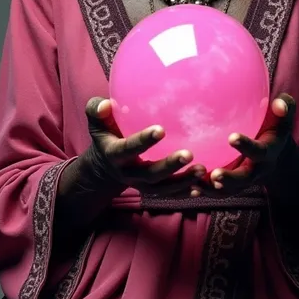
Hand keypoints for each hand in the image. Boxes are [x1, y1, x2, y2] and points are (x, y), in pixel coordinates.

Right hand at [84, 97, 205, 196]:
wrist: (105, 166)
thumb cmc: (106, 135)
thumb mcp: (96, 122)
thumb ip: (96, 110)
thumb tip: (106, 104)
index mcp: (115, 154)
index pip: (128, 148)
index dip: (143, 141)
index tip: (161, 130)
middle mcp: (128, 173)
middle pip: (150, 174)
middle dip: (169, 166)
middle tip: (189, 154)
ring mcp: (141, 185)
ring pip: (163, 188)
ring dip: (183, 181)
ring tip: (203, 170)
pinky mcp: (153, 190)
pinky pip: (170, 195)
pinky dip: (185, 192)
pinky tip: (202, 186)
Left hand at [191, 93, 295, 197]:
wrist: (277, 156)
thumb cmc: (275, 128)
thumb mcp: (283, 119)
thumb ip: (285, 108)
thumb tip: (279, 103)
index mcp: (267, 152)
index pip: (258, 150)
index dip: (246, 146)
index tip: (231, 137)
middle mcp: (256, 170)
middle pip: (244, 179)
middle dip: (230, 179)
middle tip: (215, 175)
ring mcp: (243, 181)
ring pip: (228, 191)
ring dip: (212, 190)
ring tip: (194, 185)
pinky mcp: (232, 187)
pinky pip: (218, 193)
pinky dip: (204, 192)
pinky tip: (188, 187)